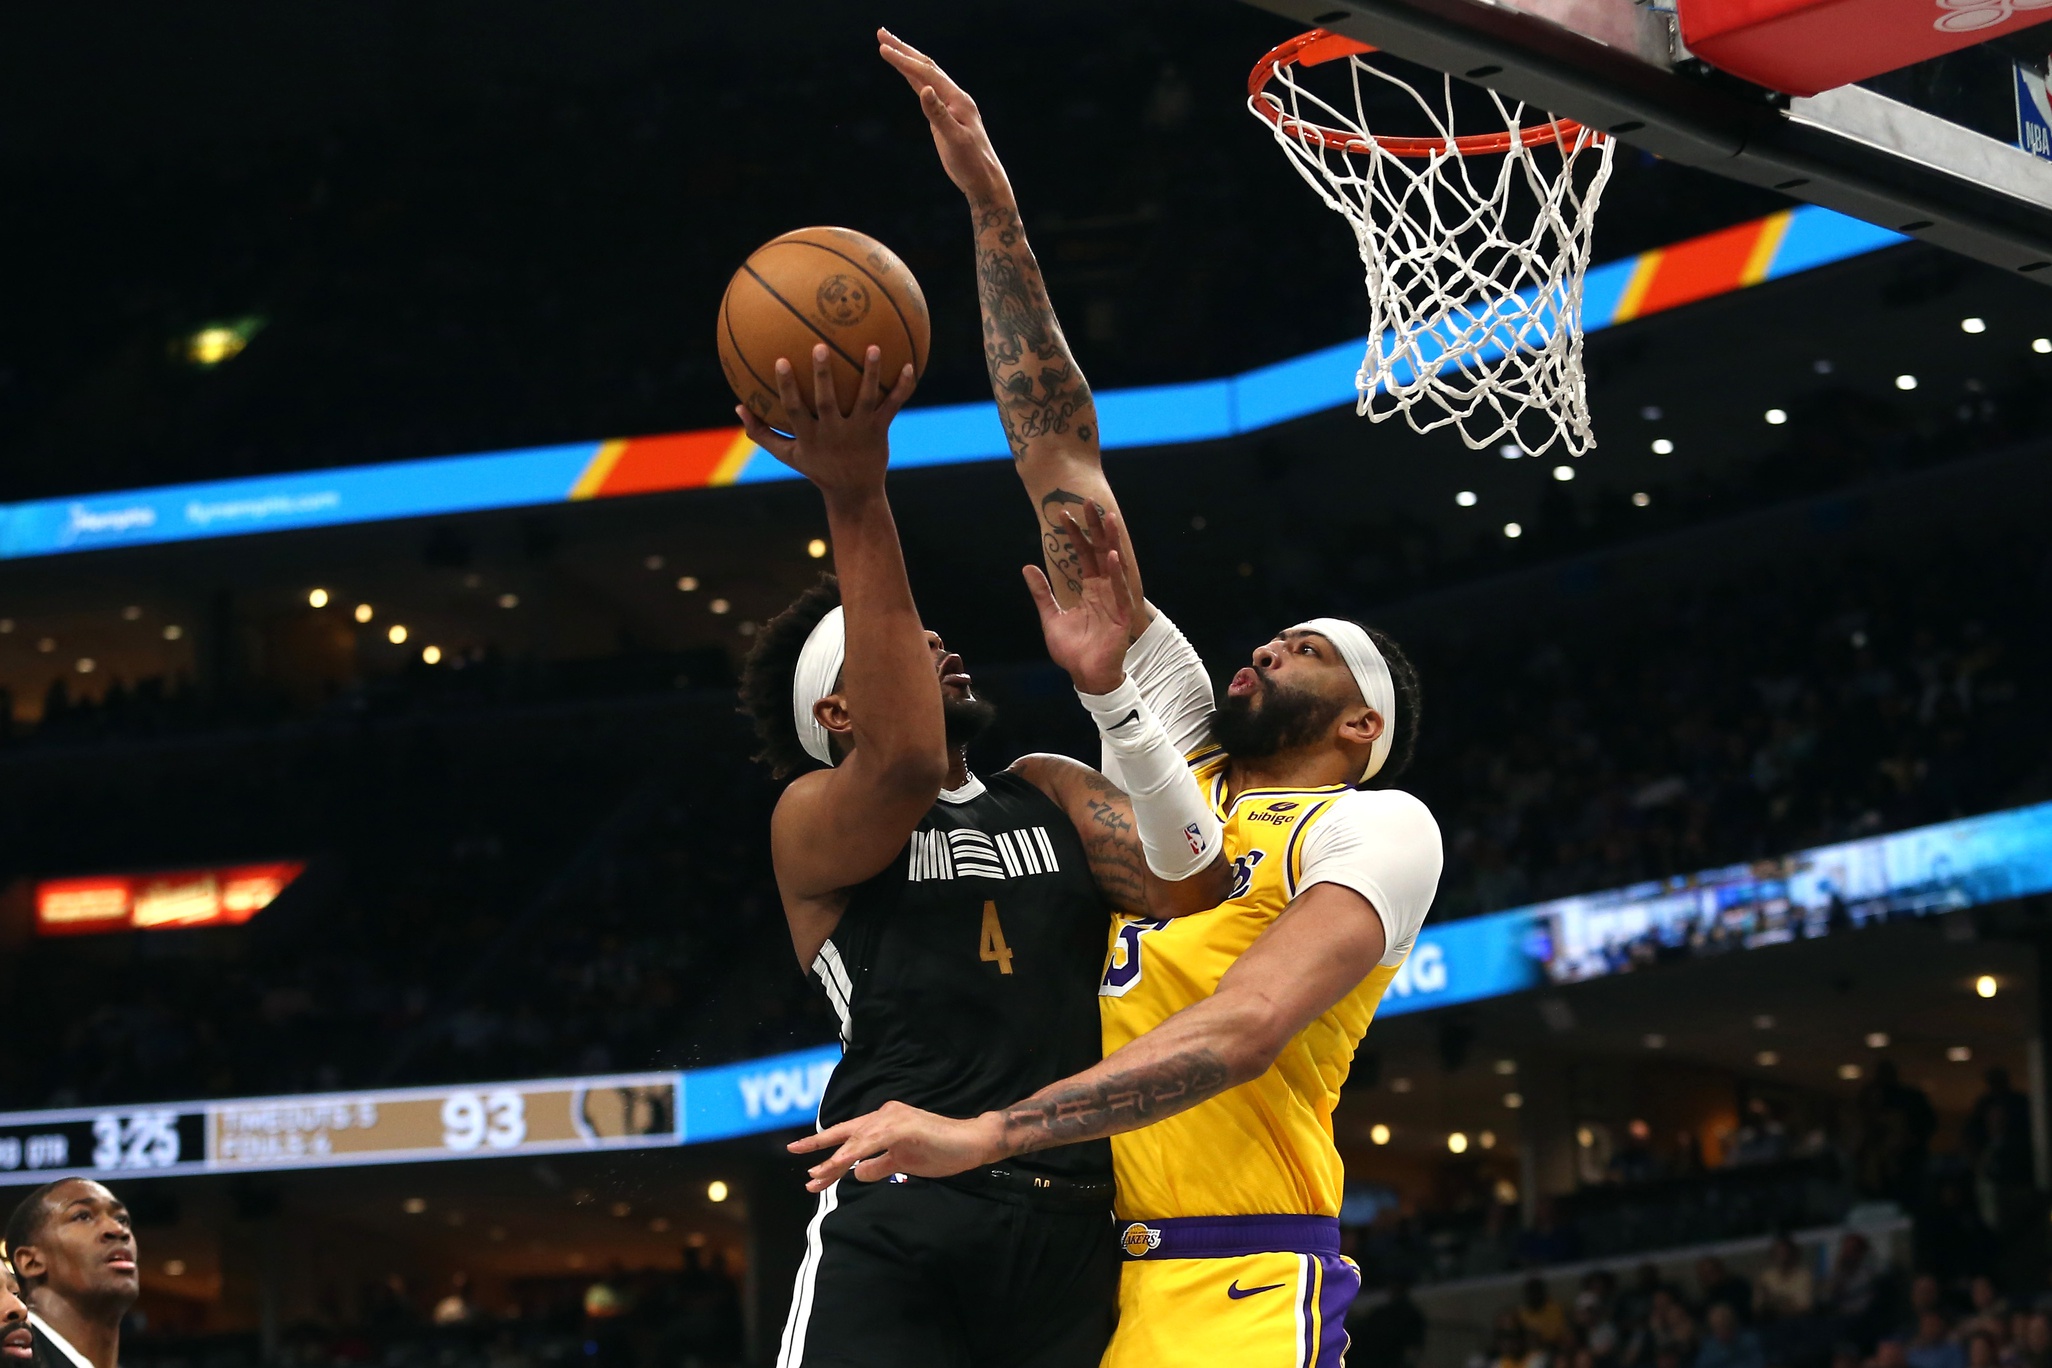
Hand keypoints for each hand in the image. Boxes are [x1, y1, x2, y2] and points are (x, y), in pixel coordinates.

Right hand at [736, 343, 915, 500]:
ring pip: (866, 399)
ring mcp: (859, 431)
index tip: (781, 361)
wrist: (854, 493)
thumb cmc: (818, 468)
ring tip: (874, 348)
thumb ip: (762, 432)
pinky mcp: (880, 431)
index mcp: (810, 436)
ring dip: (871, 374)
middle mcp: (834, 433)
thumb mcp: (787, 454)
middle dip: (823, 376)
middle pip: (828, 401)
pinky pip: (892, 406)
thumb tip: (738, 407)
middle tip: (820, 347)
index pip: (795, 409)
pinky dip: (902, 387)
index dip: (788, 387)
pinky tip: (910, 365)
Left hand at [787, 1101, 1006, 1191]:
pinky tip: (841, 1165)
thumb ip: (879, 1166)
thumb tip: (857, 1175)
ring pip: (855, 1140)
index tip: (807, 1163)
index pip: (849, 1135)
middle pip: (845, 1133)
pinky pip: (872, 1143)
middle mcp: (884, 1115)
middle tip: (793, 1153)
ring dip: (833, 1159)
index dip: (826, 1147)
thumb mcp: (903, 1163)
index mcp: (884, 1122)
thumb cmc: (941, 1151)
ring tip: (815, 1176)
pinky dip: (854, 1154)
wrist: (971, 1143)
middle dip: (818, 1146)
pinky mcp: (902, 1127)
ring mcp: (893, 1119)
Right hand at [878, 29, 1012, 205]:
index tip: (883, 49)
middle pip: (926, 67)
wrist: (984, 180)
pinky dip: (914, 78)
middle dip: (903, 50)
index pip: (927, 73)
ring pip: (926, 76)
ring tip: (889, 46)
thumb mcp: (955, 140)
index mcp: (957, 100)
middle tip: (881, 34)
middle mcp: (954, 98)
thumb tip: (924, 89)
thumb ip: (938, 114)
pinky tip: (906, 72)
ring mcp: (950, 106)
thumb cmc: (972, 163)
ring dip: (908, 60)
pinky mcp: (944, 116)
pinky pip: (927, 90)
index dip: (904, 61)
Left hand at [1024, 503, 1136, 694]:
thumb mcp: (1051, 616)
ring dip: (1111, 541)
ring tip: (1108, 518)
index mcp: (1090, 589)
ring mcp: (1114, 600)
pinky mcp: (1121, 615)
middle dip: (1095, 527)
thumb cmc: (1072, 650)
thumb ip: (1041, 593)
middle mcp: (1104, 590)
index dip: (1074, 535)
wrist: (1086, 675)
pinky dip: (1117, 573)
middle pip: (1099, 551)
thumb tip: (1027, 567)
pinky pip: (1120, 590)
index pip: (1082, 555)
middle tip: (1088, 502)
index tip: (1064, 514)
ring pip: (1113, 564)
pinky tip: (1113, 555)